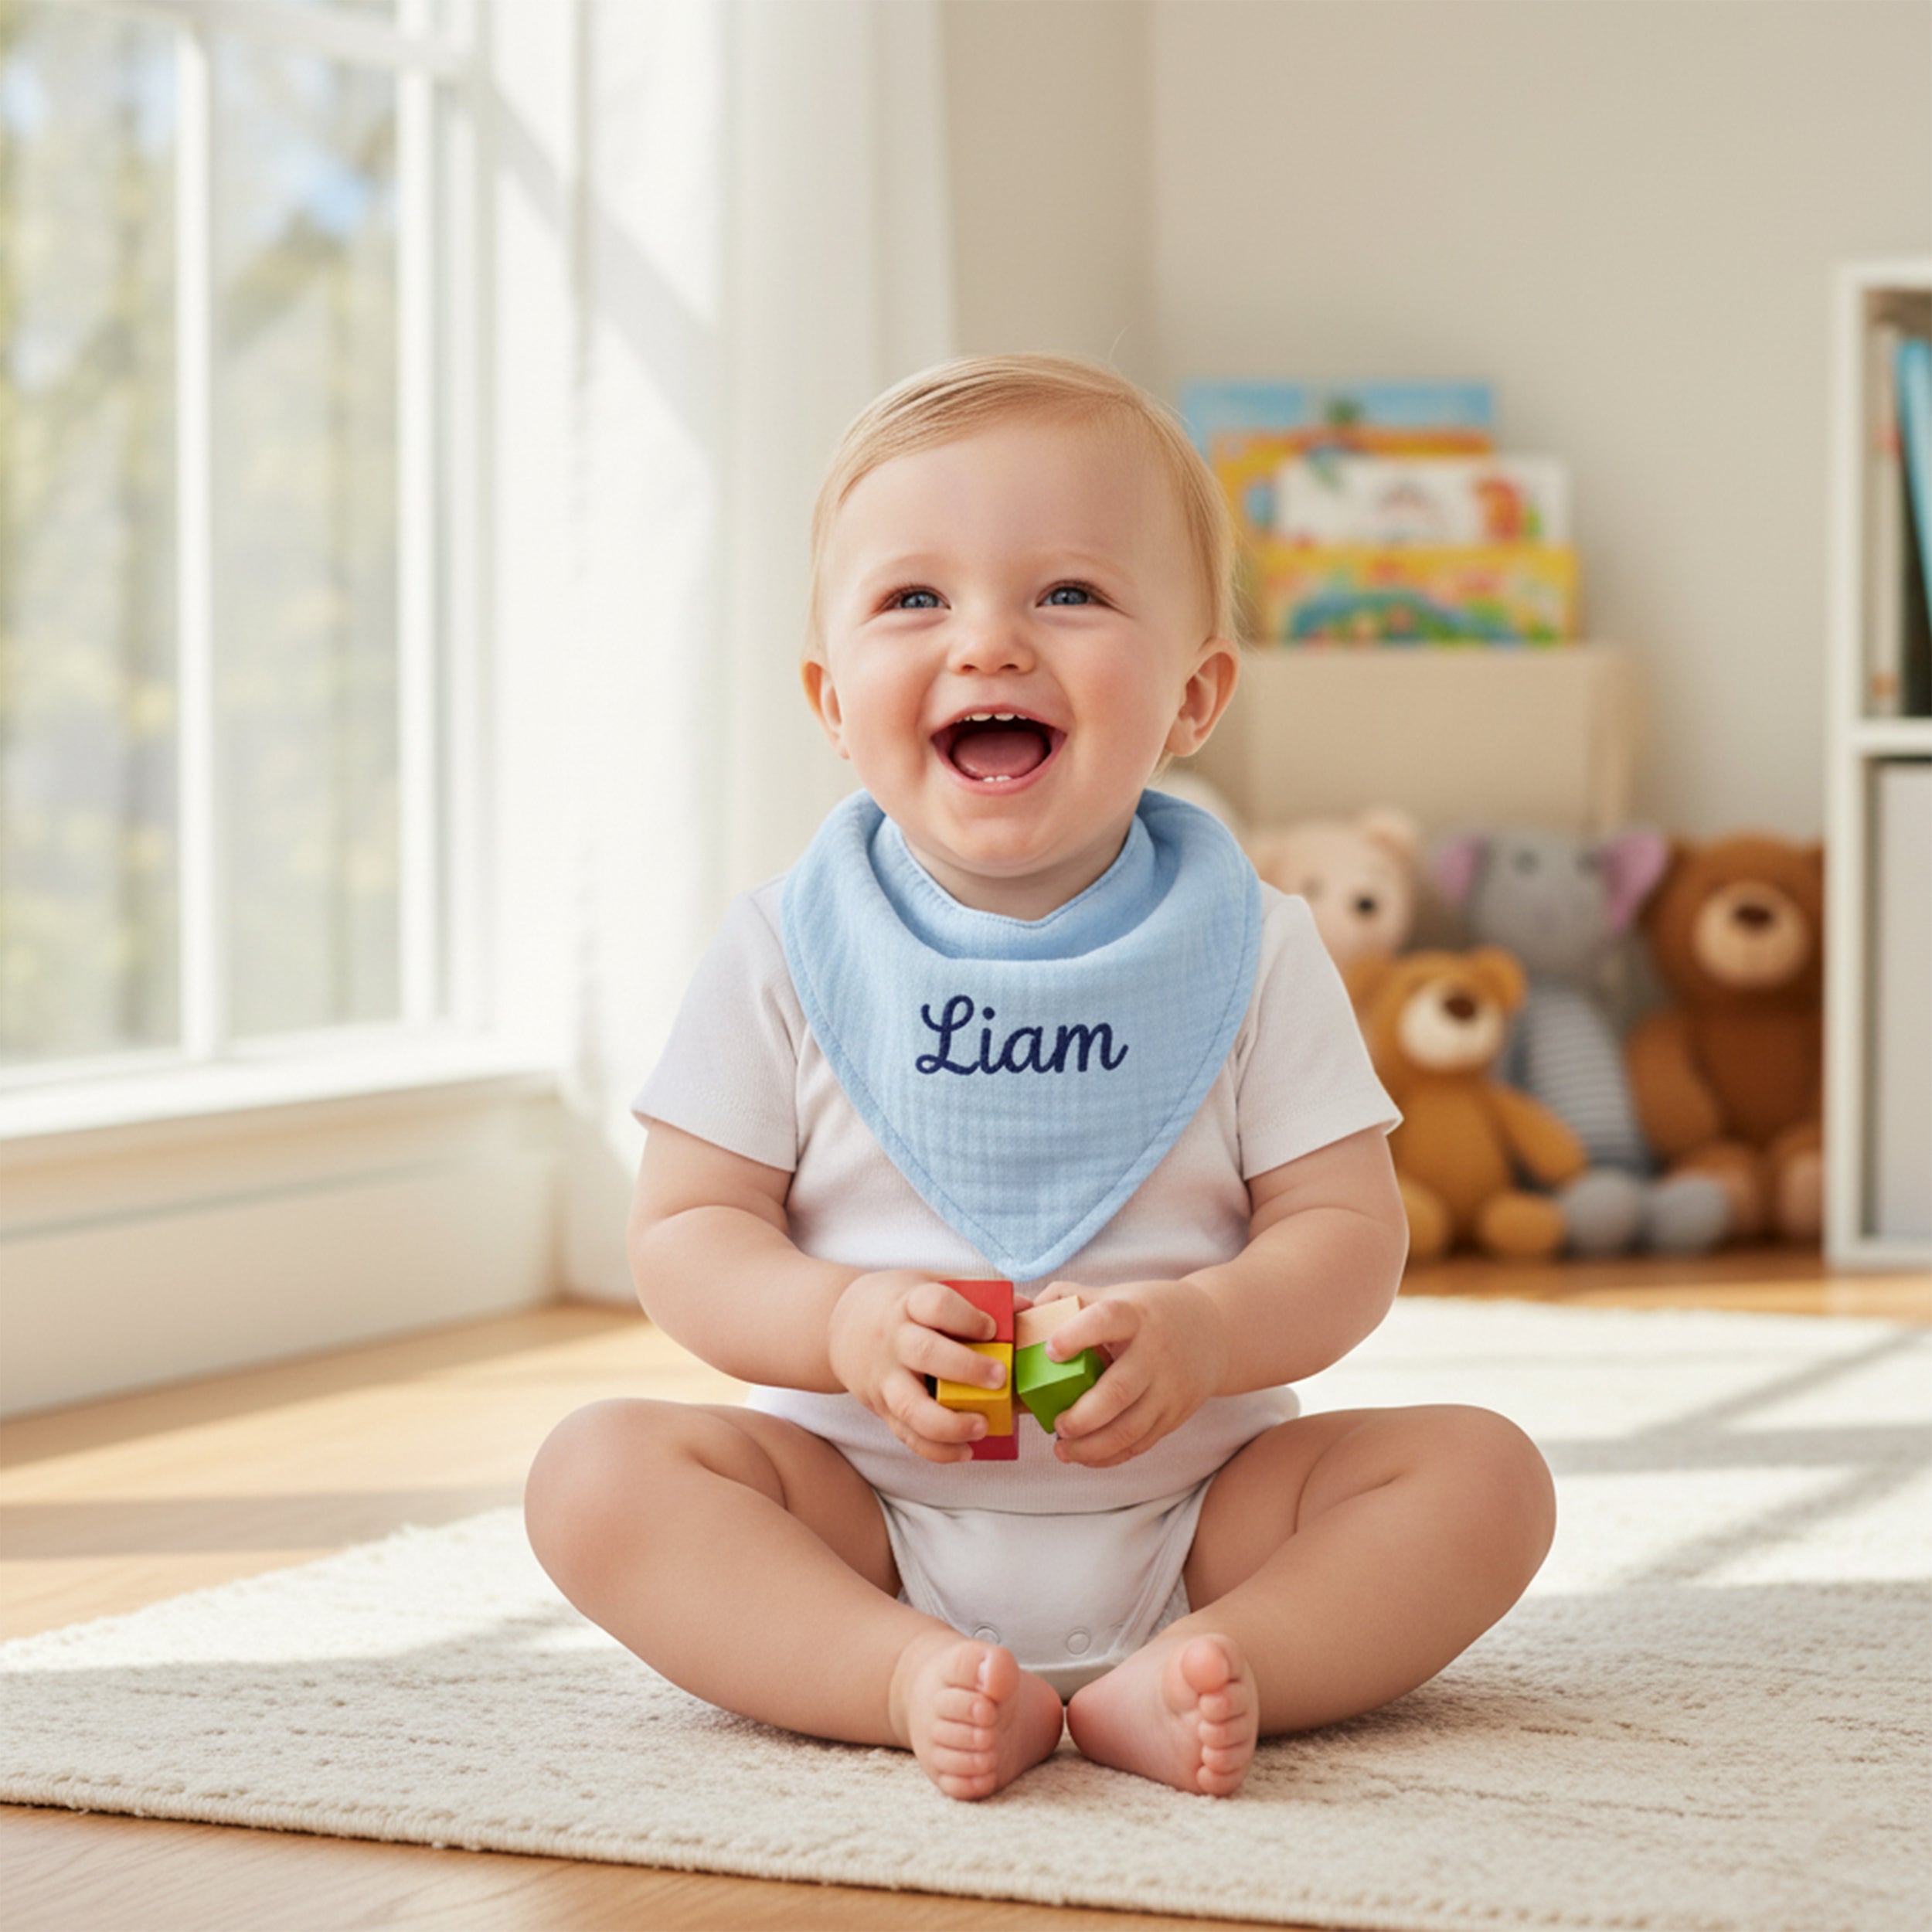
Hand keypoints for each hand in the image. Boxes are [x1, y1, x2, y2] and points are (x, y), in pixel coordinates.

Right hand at [827, 1270, 1010, 1463]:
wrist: (840, 1326)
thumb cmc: (901, 1304)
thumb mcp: (930, 1284)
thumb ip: (976, 1295)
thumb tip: (1027, 1307)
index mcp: (908, 1303)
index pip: (935, 1305)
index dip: (966, 1317)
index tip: (992, 1328)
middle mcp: (893, 1341)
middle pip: (924, 1353)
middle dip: (964, 1368)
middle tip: (999, 1378)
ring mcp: (885, 1379)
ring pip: (910, 1406)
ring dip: (947, 1422)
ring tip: (981, 1426)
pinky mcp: (881, 1408)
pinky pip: (905, 1435)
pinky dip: (936, 1450)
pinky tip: (966, 1451)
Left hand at [1037, 1277, 1229, 1468]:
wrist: (1212, 1330)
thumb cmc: (1147, 1312)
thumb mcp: (1113, 1294)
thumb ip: (1065, 1299)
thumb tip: (1019, 1315)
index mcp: (1134, 1315)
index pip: (1106, 1321)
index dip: (1077, 1335)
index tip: (1051, 1351)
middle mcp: (1155, 1352)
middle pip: (1119, 1390)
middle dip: (1083, 1415)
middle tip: (1056, 1424)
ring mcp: (1168, 1388)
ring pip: (1131, 1428)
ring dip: (1092, 1446)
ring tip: (1062, 1448)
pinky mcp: (1174, 1415)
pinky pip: (1141, 1444)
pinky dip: (1110, 1456)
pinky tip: (1085, 1455)